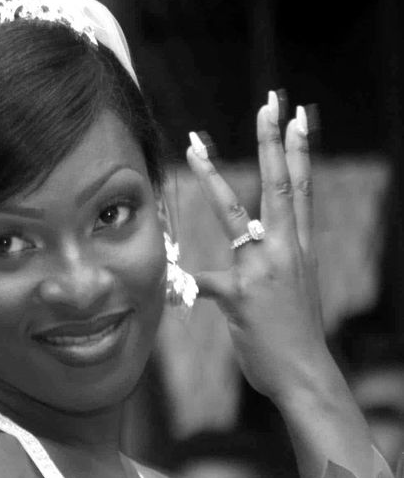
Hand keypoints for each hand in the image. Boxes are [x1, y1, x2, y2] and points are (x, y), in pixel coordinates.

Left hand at [186, 94, 329, 403]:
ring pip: (236, 215)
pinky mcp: (242, 296)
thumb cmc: (295, 337)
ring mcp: (264, 270)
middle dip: (274, 142)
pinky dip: (184, 282)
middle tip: (271, 104)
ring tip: (197, 148)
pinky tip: (171, 281)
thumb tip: (253, 252)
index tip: (295, 116)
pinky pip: (204, 281)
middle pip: (279, 186)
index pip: (299, 188)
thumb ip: (274, 264)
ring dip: (214, 179)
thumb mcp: (295, 290)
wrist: (305, 373)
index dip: (297, 150)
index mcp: (299, 247)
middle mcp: (286, 251)